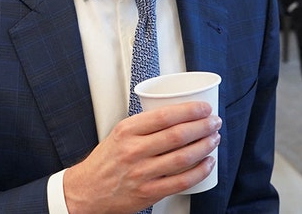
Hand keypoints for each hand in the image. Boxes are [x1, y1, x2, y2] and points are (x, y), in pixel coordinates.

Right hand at [63, 102, 220, 213]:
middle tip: (214, 122)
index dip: (190, 110)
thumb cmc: (106, 161)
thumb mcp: (119, 134)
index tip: (204, 108)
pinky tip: (208, 163)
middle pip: (177, 135)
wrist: (87, 190)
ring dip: (205, 146)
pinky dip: (200, 171)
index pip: (164, 116)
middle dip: (203, 126)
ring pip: (183, 157)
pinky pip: (181, 181)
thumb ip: (144, 125)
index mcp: (127, 131)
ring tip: (214, 139)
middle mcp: (134, 151)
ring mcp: (142, 173)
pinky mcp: (149, 192)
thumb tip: (177, 114)